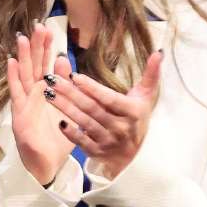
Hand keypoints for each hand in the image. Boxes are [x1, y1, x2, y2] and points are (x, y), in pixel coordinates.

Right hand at [6, 23, 73, 185]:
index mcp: (47, 92)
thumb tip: (65, 60)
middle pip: (34, 65)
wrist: (48, 163)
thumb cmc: (57, 137)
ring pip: (23, 75)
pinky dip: (13, 78)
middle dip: (35, 46)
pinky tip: (10, 63)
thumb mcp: (68, 109)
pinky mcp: (20, 114)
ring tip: (22, 38)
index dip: (46, 47)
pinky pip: (16, 93)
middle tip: (38, 26)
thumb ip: (67, 86)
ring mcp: (25, 102)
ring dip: (22, 57)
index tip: (48, 29)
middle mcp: (34, 94)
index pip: (46, 64)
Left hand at [42, 49, 162, 178]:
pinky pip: (82, 142)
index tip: (74, 76)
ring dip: (65, 108)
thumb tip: (157, 52)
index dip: (92, 88)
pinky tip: (58, 121)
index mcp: (132, 112)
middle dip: (70, 93)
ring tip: (48, 93)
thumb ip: (151, 74)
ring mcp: (109, 141)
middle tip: (50, 79)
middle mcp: (121, 128)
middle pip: (92, 108)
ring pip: (84, 122)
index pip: (108, 98)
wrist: (136, 154)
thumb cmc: (136, 117)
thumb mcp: (145, 97)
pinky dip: (71, 132)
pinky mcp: (98, 152)